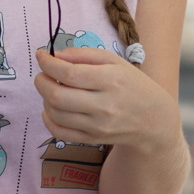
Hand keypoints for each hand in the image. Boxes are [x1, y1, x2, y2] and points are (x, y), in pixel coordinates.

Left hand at [34, 47, 178, 148]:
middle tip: (42, 74)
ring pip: (56, 114)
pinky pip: (59, 133)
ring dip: (44, 98)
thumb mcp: (114, 61)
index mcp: (110, 80)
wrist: (153, 120)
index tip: (40, 55)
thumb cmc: (131, 84)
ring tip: (51, 88)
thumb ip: (83, 54)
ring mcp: (97, 126)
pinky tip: (51, 108)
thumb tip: (55, 56)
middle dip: (41, 81)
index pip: (69, 73)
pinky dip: (48, 119)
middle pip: (58, 96)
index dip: (48, 63)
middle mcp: (103, 105)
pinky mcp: (92, 139)